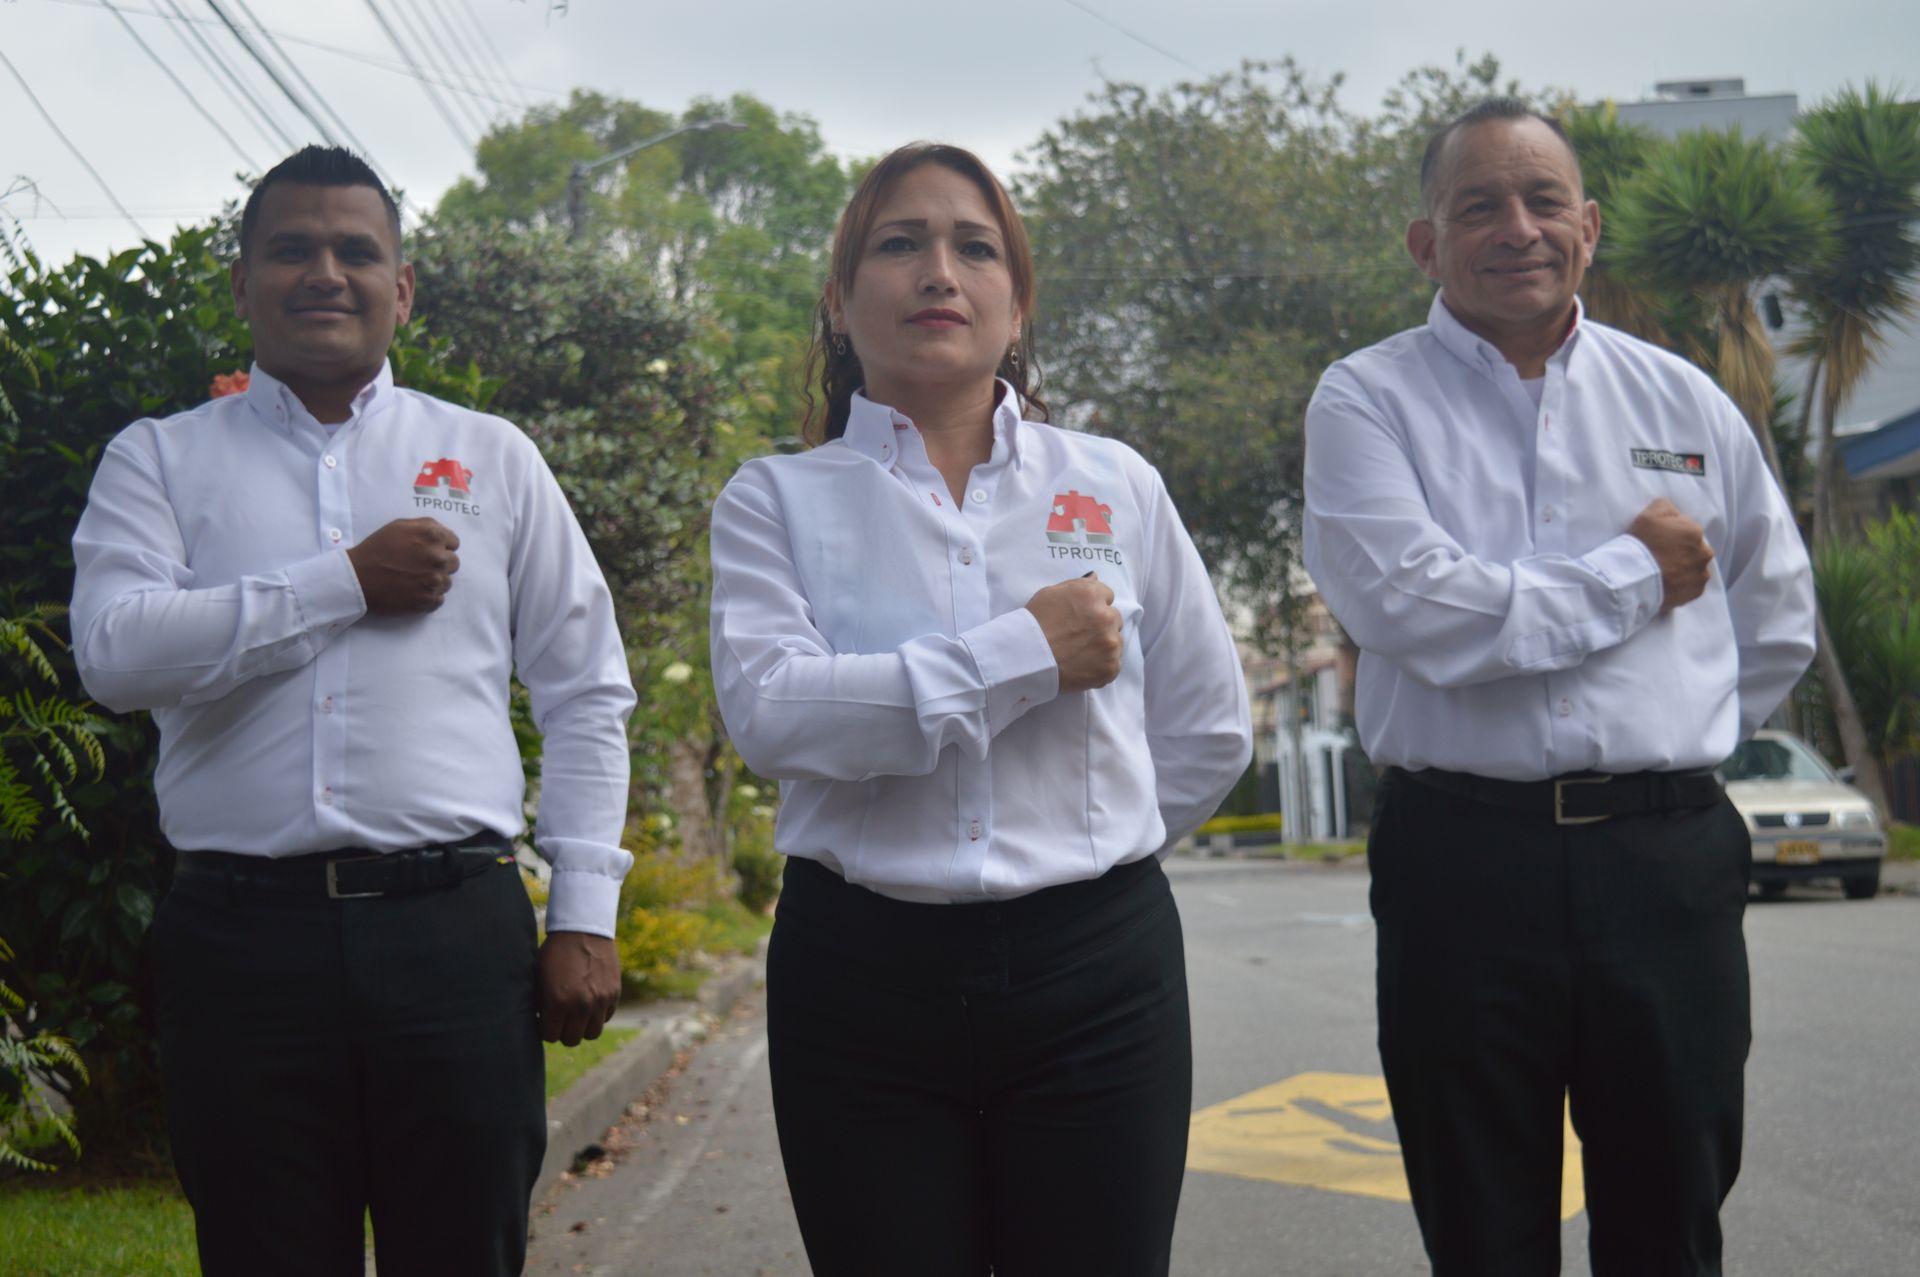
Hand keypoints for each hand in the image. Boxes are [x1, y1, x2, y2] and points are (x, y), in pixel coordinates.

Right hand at [347, 517, 459, 613]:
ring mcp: (435, 580)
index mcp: (433, 535)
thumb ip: (426, 527)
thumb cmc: (376, 549)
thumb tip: (443, 536)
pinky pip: (439, 599)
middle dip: (439, 564)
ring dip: (434, 581)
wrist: (358, 578)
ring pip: (447, 582)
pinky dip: (428, 597)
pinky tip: (413, 591)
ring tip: (414, 580)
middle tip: (419, 566)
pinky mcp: (429, 600)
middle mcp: (438, 557)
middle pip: (453, 563)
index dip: (441, 547)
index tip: (427, 552)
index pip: (454, 543)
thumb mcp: (400, 526)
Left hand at [536, 931, 621, 1046]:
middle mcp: (581, 1005)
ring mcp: (600, 1000)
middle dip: (563, 1031)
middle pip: (572, 1039)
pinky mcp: (614, 993)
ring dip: (583, 1027)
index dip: (545, 1029)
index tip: (544, 1021)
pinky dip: (598, 1014)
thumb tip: (541, 1022)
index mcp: (558, 1002)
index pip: (550, 1036)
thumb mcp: (540, 979)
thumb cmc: (555, 952)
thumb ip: (541, 1004)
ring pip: (592, 1033)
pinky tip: (590, 1001)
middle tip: (560, 1018)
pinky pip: (606, 1017)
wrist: (582, 928)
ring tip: (576, 1014)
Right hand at [1026, 574, 1124, 692]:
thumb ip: (1076, 585)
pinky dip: (1101, 665)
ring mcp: (1110, 644)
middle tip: (1079, 636)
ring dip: (1103, 645)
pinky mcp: (1111, 667)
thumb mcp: (1049, 594)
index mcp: (1091, 595)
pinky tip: (1083, 665)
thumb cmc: (1033, 625)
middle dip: (1101, 624)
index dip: (1092, 606)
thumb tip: (1095, 578)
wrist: (1026, 660)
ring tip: (1079, 652)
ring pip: (1115, 641)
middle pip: (1114, 618)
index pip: (1107, 595)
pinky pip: (1113, 663)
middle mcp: (1106, 616)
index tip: (1080, 617)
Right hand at [1627, 498, 1712, 612]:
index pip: (1686, 529)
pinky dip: (1683, 584)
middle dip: (1681, 551)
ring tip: (1664, 572)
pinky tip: (1667, 582)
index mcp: (1694, 531)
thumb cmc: (1640, 545)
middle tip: (1660, 558)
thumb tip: (1674, 512)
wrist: (1633, 579)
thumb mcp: (1647, 514)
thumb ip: (1665, 506)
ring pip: (1695, 567)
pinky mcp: (1696, 592)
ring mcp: (1701, 573)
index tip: (1657, 542)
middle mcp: (1704, 552)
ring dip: (1684, 568)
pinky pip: (1692, 585)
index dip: (1671, 535)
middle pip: (1694, 548)